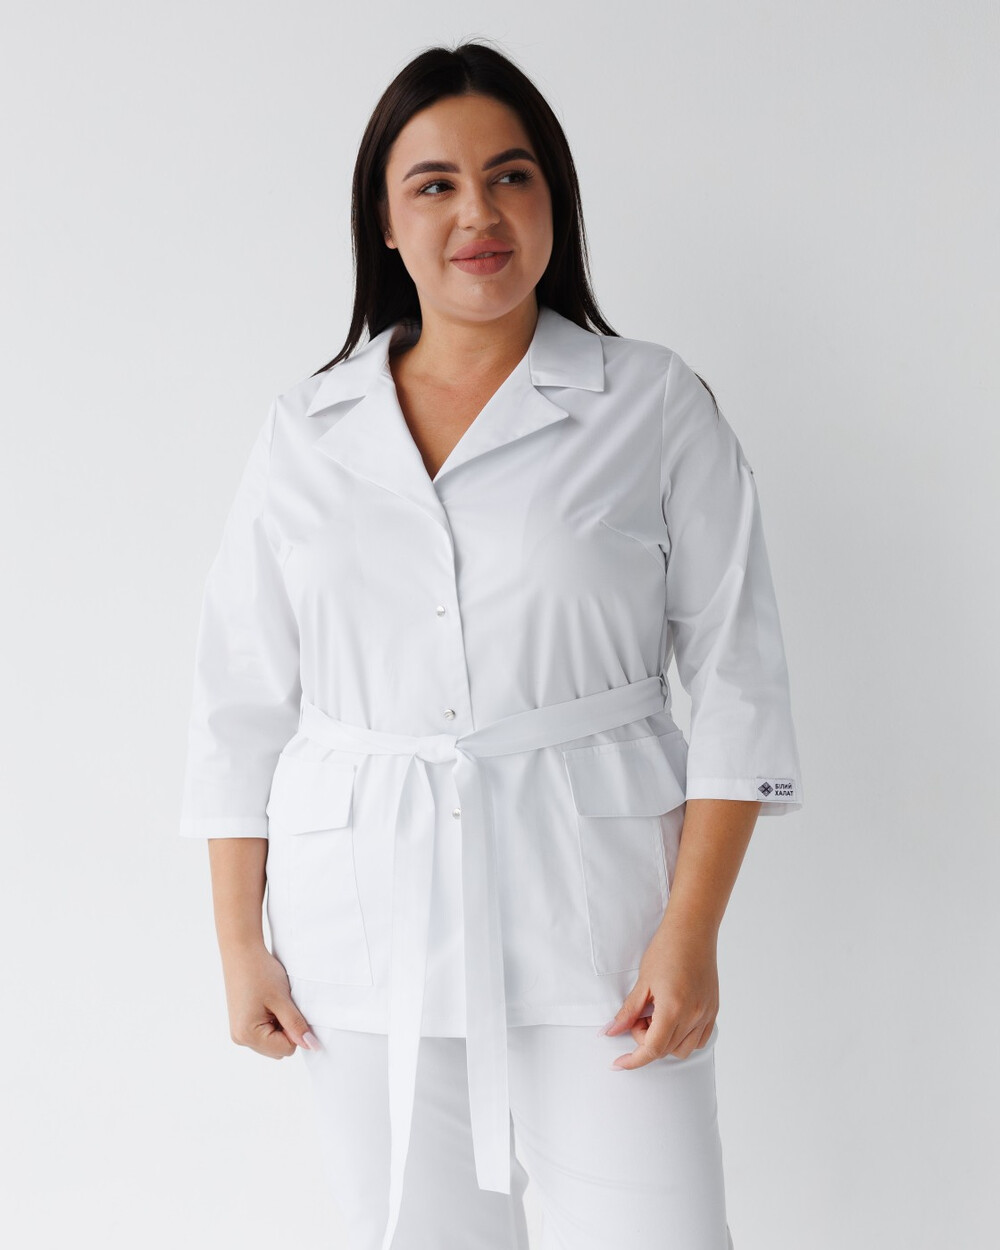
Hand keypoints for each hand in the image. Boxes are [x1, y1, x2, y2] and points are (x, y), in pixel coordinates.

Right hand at [220, 944, 320, 1058]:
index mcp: (248, 1035)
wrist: (241, 952)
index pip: (286, 1049)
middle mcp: (240, 1038)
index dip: (295, 1030)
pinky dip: (272, 1022)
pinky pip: (264, 1033)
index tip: (290, 1008)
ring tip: (274, 1002)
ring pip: (272, 1042)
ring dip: (280, 1026)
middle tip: (282, 1004)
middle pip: (278, 1049)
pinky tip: (268, 1003)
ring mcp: (239, 1032)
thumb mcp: (282, 999)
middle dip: (287, 1030)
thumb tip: (311, 1046)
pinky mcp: (241, 1024)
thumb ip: (296, 1025)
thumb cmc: (260, 972)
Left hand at [600, 916, 718, 1068]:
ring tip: (655, 1015)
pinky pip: (699, 1039)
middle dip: (646, 1041)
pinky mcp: (713, 1010)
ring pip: (683, 1049)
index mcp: (674, 1009)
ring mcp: (706, 1014)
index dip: (633, 1060)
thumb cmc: (667, 949)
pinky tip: (672, 1018)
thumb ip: (627, 1011)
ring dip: (665, 1042)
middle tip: (638, 1017)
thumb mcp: (643, 981)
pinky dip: (682, 1038)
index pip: (652, 1049)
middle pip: (666, 1050)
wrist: (693, 929)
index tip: (619, 1063)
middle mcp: (694, 1016)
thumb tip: (610, 1031)